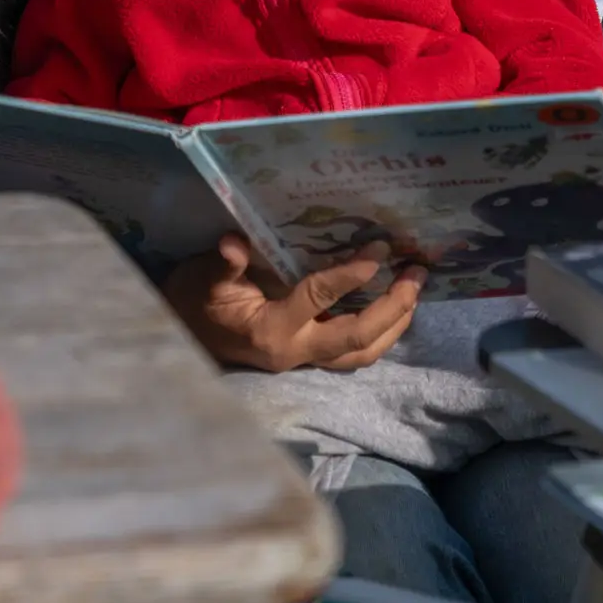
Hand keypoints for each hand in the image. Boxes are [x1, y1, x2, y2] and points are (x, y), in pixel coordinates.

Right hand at [161, 235, 425, 372]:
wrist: (187, 336)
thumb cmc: (196, 301)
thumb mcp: (203, 279)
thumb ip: (224, 264)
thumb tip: (233, 242)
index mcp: (270, 331)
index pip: (317, 301)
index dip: (349, 276)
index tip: (378, 250)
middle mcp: (295, 352)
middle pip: (356, 339)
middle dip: (392, 308)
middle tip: (416, 273)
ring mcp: (305, 360)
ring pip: (362, 354)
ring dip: (395, 325)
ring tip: (415, 290)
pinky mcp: (311, 357)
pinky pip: (355, 352)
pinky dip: (381, 332)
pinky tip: (397, 307)